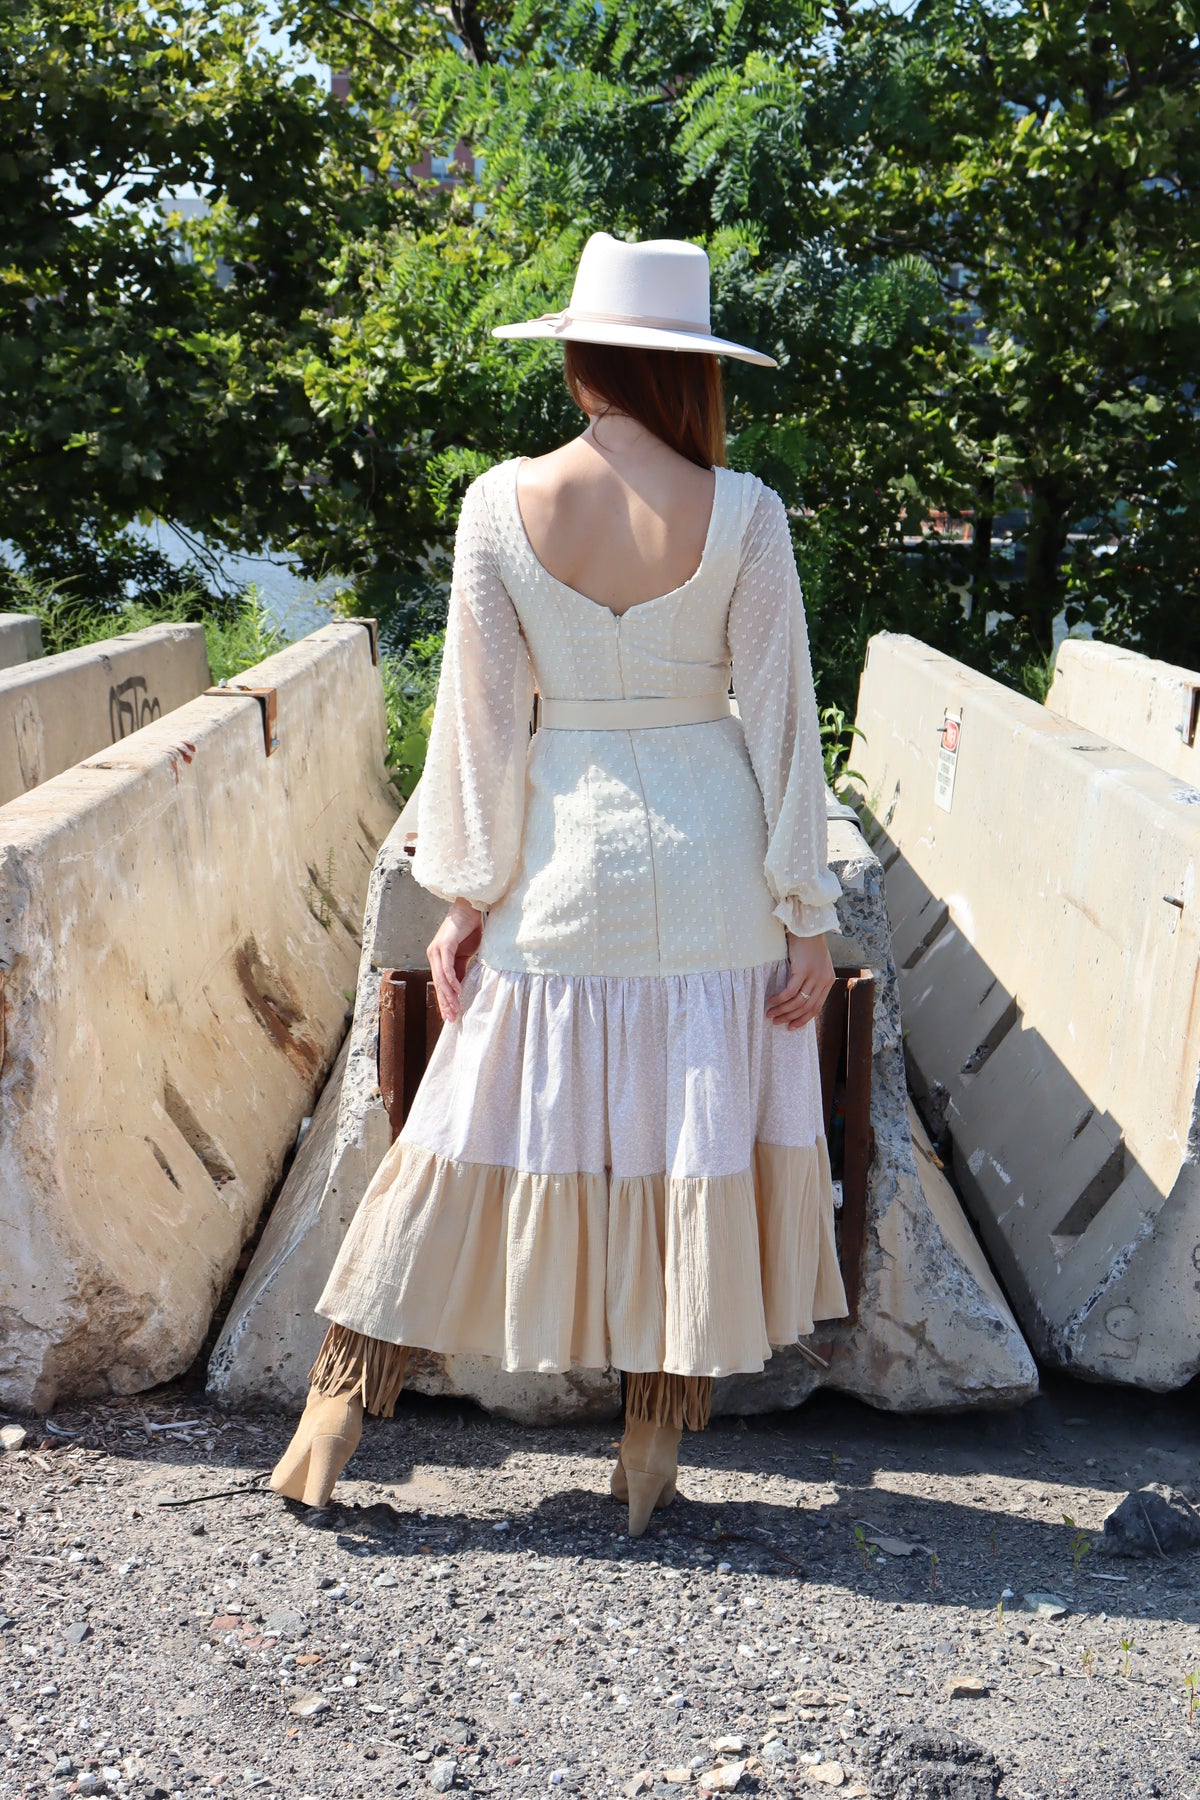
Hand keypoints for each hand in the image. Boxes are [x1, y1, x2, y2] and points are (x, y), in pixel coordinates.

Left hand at [426, 898, 483, 1021]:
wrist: (470, 909)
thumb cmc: (468, 929)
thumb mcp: (465, 954)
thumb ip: (460, 969)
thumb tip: (460, 986)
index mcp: (438, 958)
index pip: (440, 983)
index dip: (445, 1000)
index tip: (450, 1015)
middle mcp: (433, 955)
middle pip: (438, 984)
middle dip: (445, 1002)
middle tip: (451, 1018)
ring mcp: (437, 950)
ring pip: (441, 978)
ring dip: (448, 995)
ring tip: (455, 1008)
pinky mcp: (444, 945)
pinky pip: (447, 967)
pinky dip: (452, 980)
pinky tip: (458, 991)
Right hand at [765, 931, 834, 1030]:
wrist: (807, 927)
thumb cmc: (808, 945)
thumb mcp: (816, 964)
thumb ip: (812, 980)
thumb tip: (798, 999)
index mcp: (828, 981)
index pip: (816, 1008)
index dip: (802, 1020)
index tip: (790, 1026)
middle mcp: (823, 981)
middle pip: (806, 1007)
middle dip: (790, 1018)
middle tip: (776, 1022)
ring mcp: (814, 976)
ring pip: (797, 1002)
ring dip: (782, 1010)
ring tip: (770, 1014)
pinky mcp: (803, 970)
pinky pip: (790, 991)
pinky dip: (779, 999)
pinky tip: (771, 1001)